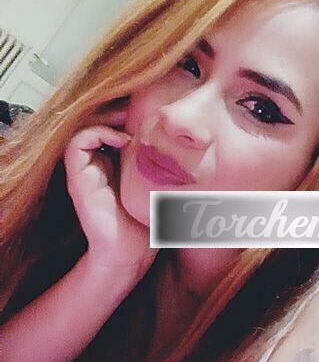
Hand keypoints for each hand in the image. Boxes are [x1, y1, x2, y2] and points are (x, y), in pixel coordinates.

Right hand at [63, 103, 157, 276]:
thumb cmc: (149, 225)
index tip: (151, 114)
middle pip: (99, 123)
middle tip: (139, 107)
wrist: (129, 254)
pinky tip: (122, 142)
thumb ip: (169, 170)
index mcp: (114, 167)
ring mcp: (86, 172)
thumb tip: (198, 150)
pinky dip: (98, 134)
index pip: (113, 128)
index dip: (127, 116)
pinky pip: (78, 143)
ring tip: (130, 122)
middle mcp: (97, 166)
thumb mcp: (163, 188)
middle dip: (117, 111)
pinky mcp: (78, 179)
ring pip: (86, 128)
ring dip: (107, 120)